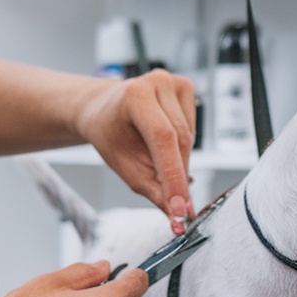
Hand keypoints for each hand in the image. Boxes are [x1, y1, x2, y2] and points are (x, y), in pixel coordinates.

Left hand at [76, 71, 195, 231]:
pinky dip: (182, 146)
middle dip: (178, 175)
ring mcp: (174, 81)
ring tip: (155, 160)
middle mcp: (158, 82)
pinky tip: (163, 142)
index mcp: (135, 95)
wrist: (103, 109)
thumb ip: (153, 190)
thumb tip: (177, 215)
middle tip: (175, 203)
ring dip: (179, 160)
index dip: (174, 177)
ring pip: (189, 138)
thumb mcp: (123, 165)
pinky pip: (193, 129)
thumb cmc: (110, 133)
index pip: (163, 140)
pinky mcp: (186, 86)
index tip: (181, 209)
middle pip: (180, 141)